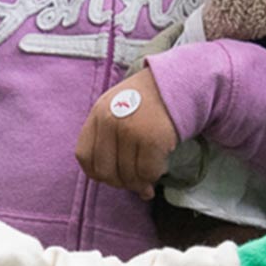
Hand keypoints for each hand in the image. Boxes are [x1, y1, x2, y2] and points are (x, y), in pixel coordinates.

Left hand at [75, 66, 180, 198]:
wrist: (180, 82)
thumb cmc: (149, 100)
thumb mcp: (118, 108)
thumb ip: (109, 138)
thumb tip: (117, 181)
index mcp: (98, 113)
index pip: (85, 157)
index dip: (98, 173)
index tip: (113, 176)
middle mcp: (110, 121)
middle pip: (105, 171)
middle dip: (121, 183)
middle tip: (135, 182)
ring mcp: (130, 130)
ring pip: (128, 175)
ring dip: (140, 182)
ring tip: (149, 176)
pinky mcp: (152, 138)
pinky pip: (148, 172)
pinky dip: (154, 175)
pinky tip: (160, 167)